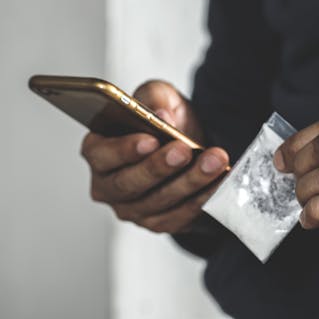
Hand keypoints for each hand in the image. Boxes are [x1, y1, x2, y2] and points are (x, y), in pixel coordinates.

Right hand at [80, 80, 228, 233]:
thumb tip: (161, 116)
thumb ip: (154, 97)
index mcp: (98, 150)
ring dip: (189, 182)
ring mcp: (132, 209)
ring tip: (213, 161)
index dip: (124, 149)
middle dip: (159, 167)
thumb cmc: (164, 120)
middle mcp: (108, 185)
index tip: (151, 140)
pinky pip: (179, 216)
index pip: (102, 155)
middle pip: (129, 183)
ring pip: (158, 201)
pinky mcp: (158, 222)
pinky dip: (202, 199)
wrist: (189, 143)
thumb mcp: (158, 95)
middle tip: (184, 151)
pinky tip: (220, 181)